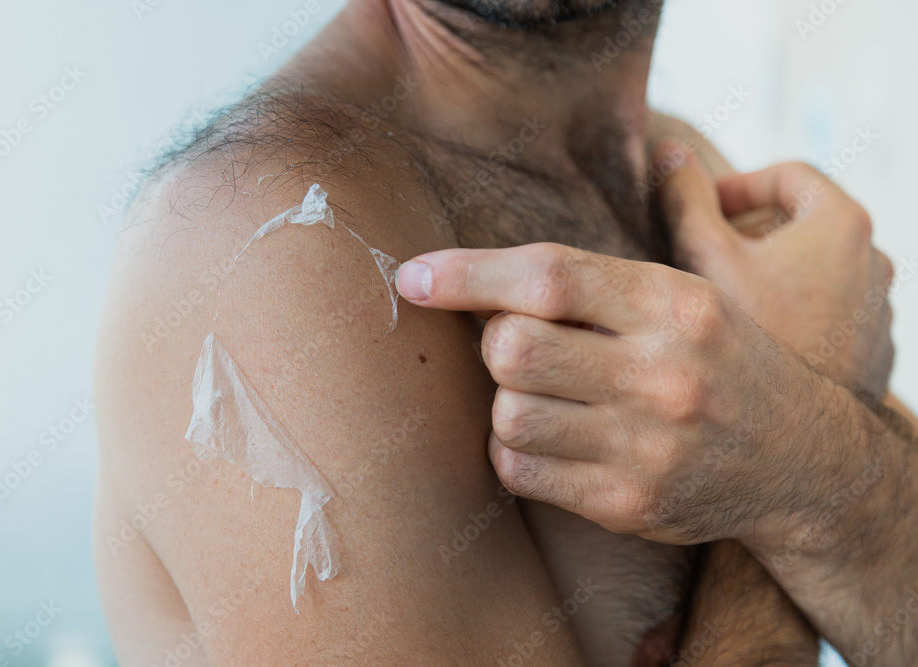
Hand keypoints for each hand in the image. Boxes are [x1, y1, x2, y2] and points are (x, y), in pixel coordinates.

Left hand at [395, 242, 816, 544]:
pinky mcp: (627, 503)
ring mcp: (646, 446)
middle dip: (495, 342)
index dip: (467, 274)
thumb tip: (482, 274)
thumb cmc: (720, 361)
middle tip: (519, 344)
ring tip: (544, 394)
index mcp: (673, 304)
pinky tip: (548, 437)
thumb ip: (597, 279)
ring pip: (508, 413)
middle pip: (512, 348)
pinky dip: (513, 449)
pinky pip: (518, 469)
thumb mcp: (685, 296)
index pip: (548, 277)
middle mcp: (663, 374)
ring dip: (505, 399)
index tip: (413, 276)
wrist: (801, 460)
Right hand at [657, 146, 895, 396]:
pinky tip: (755, 343)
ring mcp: (879, 308)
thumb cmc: (753, 340)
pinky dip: (793, 311)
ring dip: (771, 275)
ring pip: (815, 271)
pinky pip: (828, 311)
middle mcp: (876, 260)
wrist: (798, 437)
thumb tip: (670, 151)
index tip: (702, 217)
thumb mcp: (704, 259)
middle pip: (802, 222)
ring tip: (727, 306)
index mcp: (843, 224)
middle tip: (705, 263)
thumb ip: (685, 199)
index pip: (787, 174)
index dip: (736, 187)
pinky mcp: (873, 348)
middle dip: (750, 234)